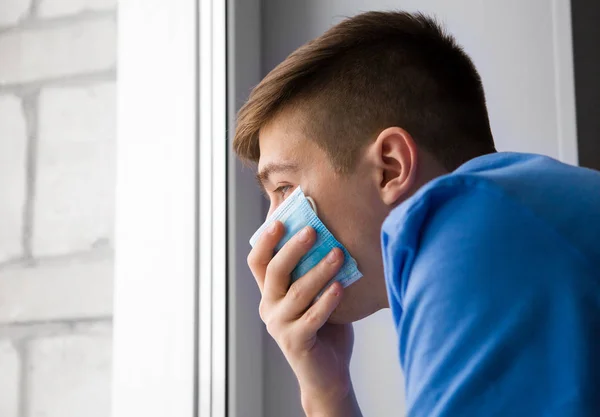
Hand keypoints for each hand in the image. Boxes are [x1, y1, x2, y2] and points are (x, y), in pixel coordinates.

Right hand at [248, 221, 361, 416]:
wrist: (328, 373)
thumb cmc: (325, 328)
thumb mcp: (315, 295)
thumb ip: (312, 272)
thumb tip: (328, 235)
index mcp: (270, 293)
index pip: (258, 262)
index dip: (265, 240)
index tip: (281, 220)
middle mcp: (269, 308)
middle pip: (274, 272)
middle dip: (293, 248)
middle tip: (313, 230)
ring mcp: (280, 326)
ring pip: (297, 292)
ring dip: (319, 270)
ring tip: (338, 254)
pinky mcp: (296, 342)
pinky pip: (312, 317)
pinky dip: (327, 300)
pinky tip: (340, 287)